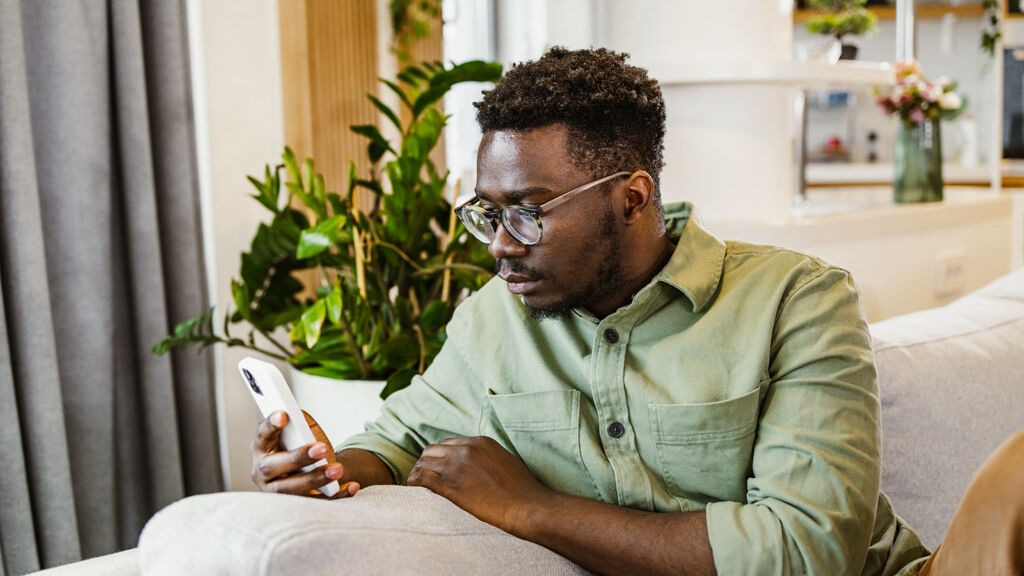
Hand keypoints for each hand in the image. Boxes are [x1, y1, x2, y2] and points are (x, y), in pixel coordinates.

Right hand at [249, 410, 359, 497]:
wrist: (312, 470)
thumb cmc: (301, 446)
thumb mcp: (302, 431)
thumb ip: (301, 423)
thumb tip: (301, 418)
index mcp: (262, 448)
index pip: (262, 435)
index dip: (271, 425)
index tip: (284, 414)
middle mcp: (262, 472)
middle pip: (273, 467)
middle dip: (298, 457)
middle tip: (322, 449)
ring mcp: (276, 492)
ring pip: (290, 490)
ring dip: (316, 479)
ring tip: (338, 469)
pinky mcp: (295, 505)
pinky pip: (315, 503)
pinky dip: (335, 495)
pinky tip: (351, 486)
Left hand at [407, 436, 552, 533]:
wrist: (528, 506)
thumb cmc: (523, 490)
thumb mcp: (506, 462)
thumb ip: (489, 459)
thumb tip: (481, 466)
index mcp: (480, 442)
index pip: (449, 444)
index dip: (442, 456)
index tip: (440, 468)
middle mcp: (465, 449)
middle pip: (433, 450)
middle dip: (428, 462)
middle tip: (425, 476)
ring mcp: (456, 466)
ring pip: (424, 462)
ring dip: (418, 472)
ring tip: (417, 485)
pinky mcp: (449, 485)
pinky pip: (421, 478)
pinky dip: (414, 482)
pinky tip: (413, 490)